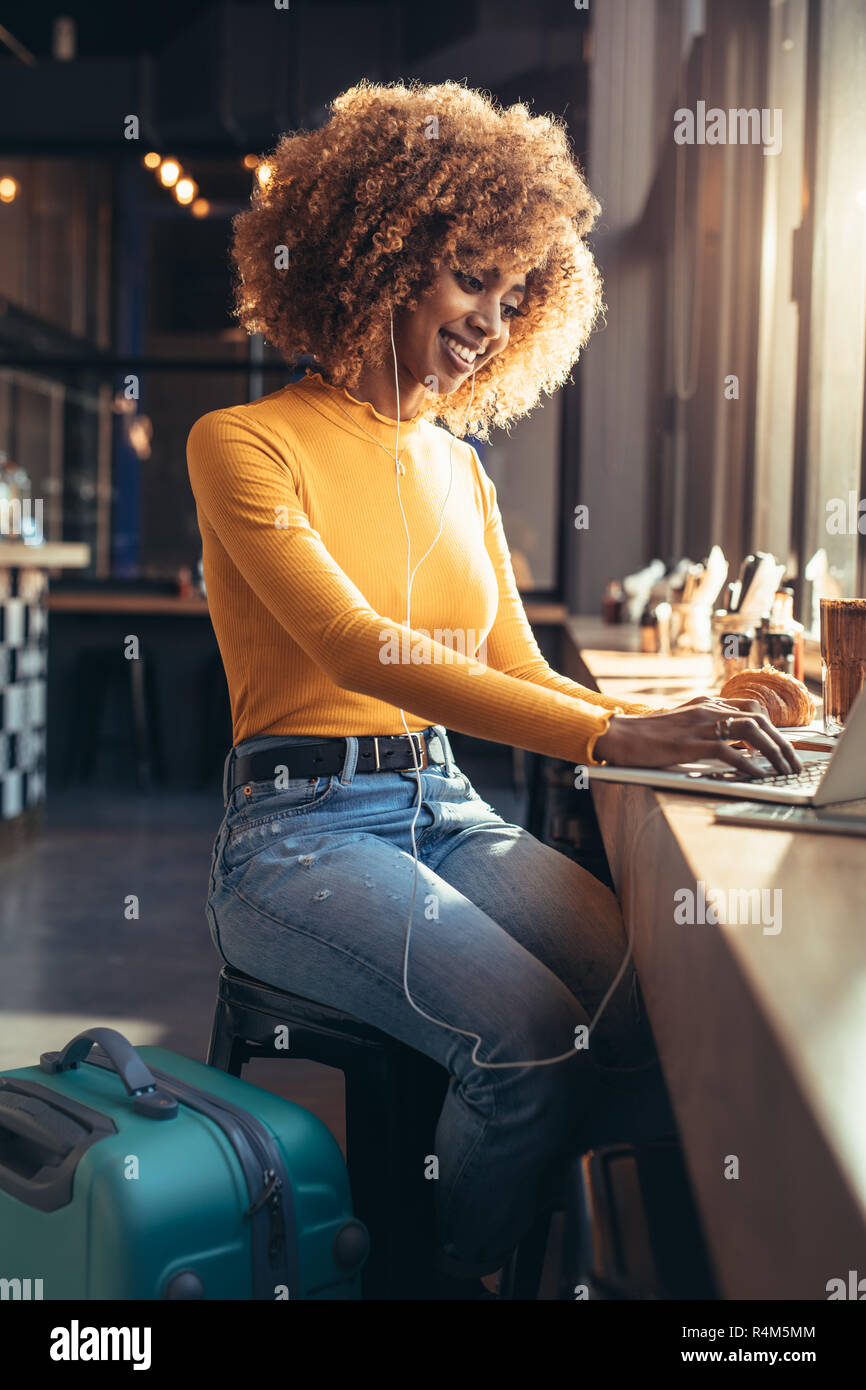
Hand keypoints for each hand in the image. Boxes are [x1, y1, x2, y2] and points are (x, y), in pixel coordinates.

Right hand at [593, 696, 802, 776]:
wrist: (618, 735)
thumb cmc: (647, 736)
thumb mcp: (682, 725)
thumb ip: (706, 729)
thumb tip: (735, 747)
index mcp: (707, 703)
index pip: (752, 707)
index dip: (774, 726)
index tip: (785, 746)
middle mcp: (708, 709)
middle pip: (759, 718)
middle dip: (782, 743)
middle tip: (794, 764)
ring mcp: (700, 724)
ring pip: (751, 731)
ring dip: (773, 751)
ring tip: (783, 770)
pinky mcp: (690, 743)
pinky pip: (728, 751)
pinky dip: (748, 763)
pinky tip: (758, 774)